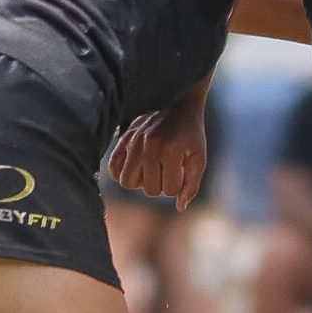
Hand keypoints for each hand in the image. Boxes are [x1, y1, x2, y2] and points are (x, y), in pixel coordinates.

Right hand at [106, 96, 206, 210]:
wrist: (178, 105)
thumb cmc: (191, 135)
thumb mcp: (199, 158)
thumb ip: (192, 184)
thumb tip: (179, 207)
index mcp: (171, 151)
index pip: (169, 190)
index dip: (177, 185)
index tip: (181, 171)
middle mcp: (150, 147)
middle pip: (149, 190)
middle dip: (161, 185)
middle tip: (167, 170)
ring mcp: (134, 142)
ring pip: (128, 183)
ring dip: (141, 182)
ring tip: (151, 171)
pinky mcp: (124, 139)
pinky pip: (113, 168)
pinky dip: (121, 174)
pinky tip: (135, 169)